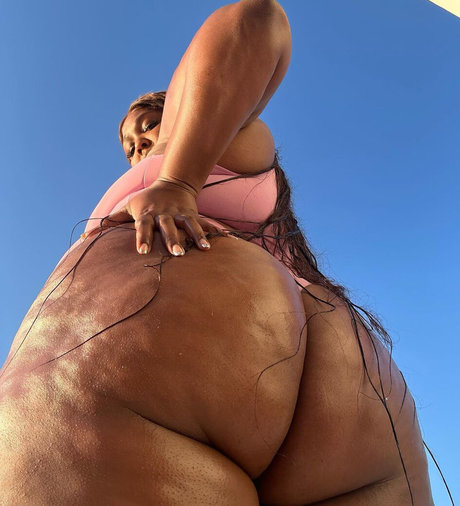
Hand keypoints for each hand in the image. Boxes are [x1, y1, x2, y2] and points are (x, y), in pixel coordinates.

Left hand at [82, 179, 219, 255]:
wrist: (172, 183)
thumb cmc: (146, 200)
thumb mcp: (128, 207)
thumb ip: (110, 222)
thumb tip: (85, 237)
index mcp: (147, 214)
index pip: (143, 226)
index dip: (143, 237)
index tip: (142, 250)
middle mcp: (164, 213)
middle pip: (168, 227)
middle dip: (172, 240)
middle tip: (177, 255)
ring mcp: (180, 213)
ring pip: (189, 225)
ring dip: (196, 236)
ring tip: (204, 249)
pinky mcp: (193, 214)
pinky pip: (203, 224)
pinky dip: (211, 232)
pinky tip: (222, 242)